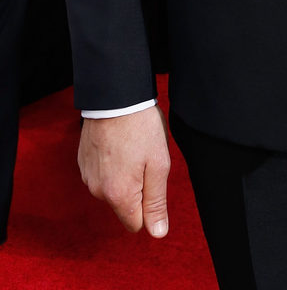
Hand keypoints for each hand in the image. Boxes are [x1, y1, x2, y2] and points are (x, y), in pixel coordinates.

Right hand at [78, 106, 170, 235]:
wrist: (115, 96)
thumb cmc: (141, 127)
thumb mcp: (159, 164)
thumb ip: (156, 202)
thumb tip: (158, 233)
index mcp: (119, 196)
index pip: (136, 224)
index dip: (149, 204)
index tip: (153, 178)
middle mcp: (98, 192)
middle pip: (124, 205)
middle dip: (138, 188)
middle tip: (145, 158)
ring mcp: (87, 176)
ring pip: (112, 189)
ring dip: (124, 175)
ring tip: (132, 147)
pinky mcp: (83, 162)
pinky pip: (101, 174)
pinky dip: (111, 164)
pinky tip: (118, 143)